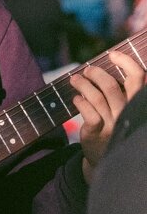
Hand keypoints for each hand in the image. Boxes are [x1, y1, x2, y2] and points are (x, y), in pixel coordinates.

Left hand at [70, 52, 144, 180]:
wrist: (106, 160)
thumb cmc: (115, 126)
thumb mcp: (124, 109)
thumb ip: (121, 91)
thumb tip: (106, 65)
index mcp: (137, 105)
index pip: (138, 79)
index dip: (126, 63)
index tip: (112, 54)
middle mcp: (128, 114)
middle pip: (112, 86)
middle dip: (97, 73)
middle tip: (87, 69)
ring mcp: (113, 125)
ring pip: (97, 97)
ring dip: (83, 84)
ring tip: (75, 79)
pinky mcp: (97, 134)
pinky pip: (88, 112)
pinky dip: (80, 101)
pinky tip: (76, 98)